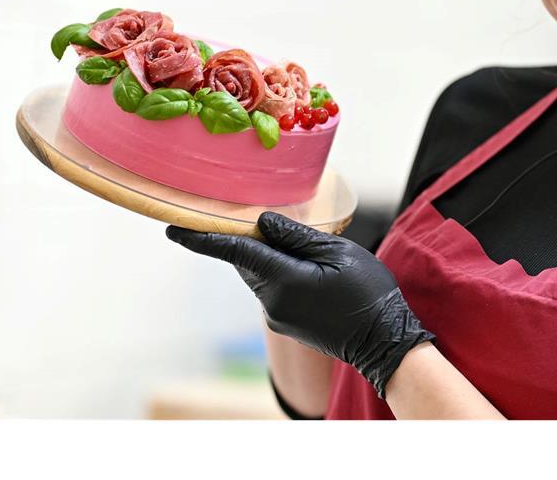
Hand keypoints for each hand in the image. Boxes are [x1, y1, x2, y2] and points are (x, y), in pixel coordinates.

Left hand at [166, 212, 434, 398]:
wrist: (383, 341)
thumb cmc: (368, 293)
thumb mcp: (339, 254)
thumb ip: (297, 237)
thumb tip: (264, 222)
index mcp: (284, 281)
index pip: (237, 252)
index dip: (203, 239)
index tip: (173, 229)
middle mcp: (272, 302)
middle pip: (246, 261)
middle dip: (242, 238)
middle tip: (242, 215)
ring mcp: (276, 316)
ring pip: (258, 274)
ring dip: (263, 254)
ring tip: (286, 237)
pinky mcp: (284, 323)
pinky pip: (270, 288)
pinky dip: (275, 270)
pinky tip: (298, 262)